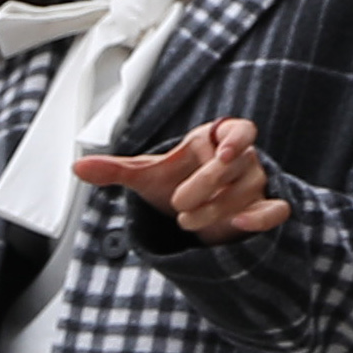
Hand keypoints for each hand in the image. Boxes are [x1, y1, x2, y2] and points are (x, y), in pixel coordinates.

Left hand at [74, 115, 291, 240]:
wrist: (192, 213)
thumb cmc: (174, 184)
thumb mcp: (146, 177)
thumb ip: (116, 170)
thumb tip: (77, 167)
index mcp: (215, 140)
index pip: (239, 129)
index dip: (235, 138)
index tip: (221, 152)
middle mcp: (241, 159)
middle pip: (237, 163)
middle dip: (208, 185)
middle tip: (180, 205)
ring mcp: (253, 185)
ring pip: (246, 192)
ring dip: (216, 209)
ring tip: (188, 221)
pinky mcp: (261, 210)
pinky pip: (275, 210)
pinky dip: (262, 218)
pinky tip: (240, 224)